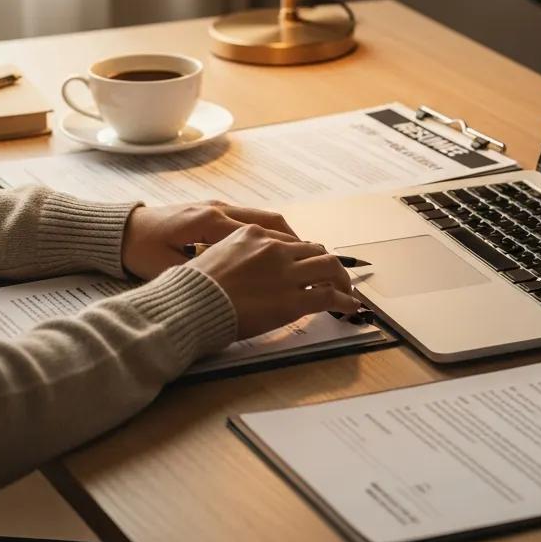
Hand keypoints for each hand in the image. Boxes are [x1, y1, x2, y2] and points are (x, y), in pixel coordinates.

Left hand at [121, 201, 296, 279]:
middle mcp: (219, 209)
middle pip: (270, 220)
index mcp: (210, 222)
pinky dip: (269, 235)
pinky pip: (250, 220)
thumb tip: (229, 291)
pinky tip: (275, 253)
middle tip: (317, 263)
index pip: (261, 232)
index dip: (288, 250)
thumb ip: (199, 275)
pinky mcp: (212, 211)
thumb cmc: (140, 251)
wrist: (119, 231)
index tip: (307, 268)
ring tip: (303, 258)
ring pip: (263, 218)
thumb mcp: (168, 269)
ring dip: (286, 237)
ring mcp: (217, 207)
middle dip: (298, 242)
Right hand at [189, 226, 359, 338]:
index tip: (308, 264)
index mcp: (253, 234)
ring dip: (341, 278)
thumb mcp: (214, 256)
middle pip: (314, 250)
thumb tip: (243, 269)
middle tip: (332, 277)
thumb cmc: (192, 287)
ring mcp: (286, 273)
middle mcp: (273, 248)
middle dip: (327, 264)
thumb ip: (236, 256)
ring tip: (345, 290)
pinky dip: (344, 300)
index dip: (303, 255)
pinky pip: (328, 295)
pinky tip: (349, 306)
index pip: (289, 242)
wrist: (191, 304)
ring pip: (328, 266)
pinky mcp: (293, 299)